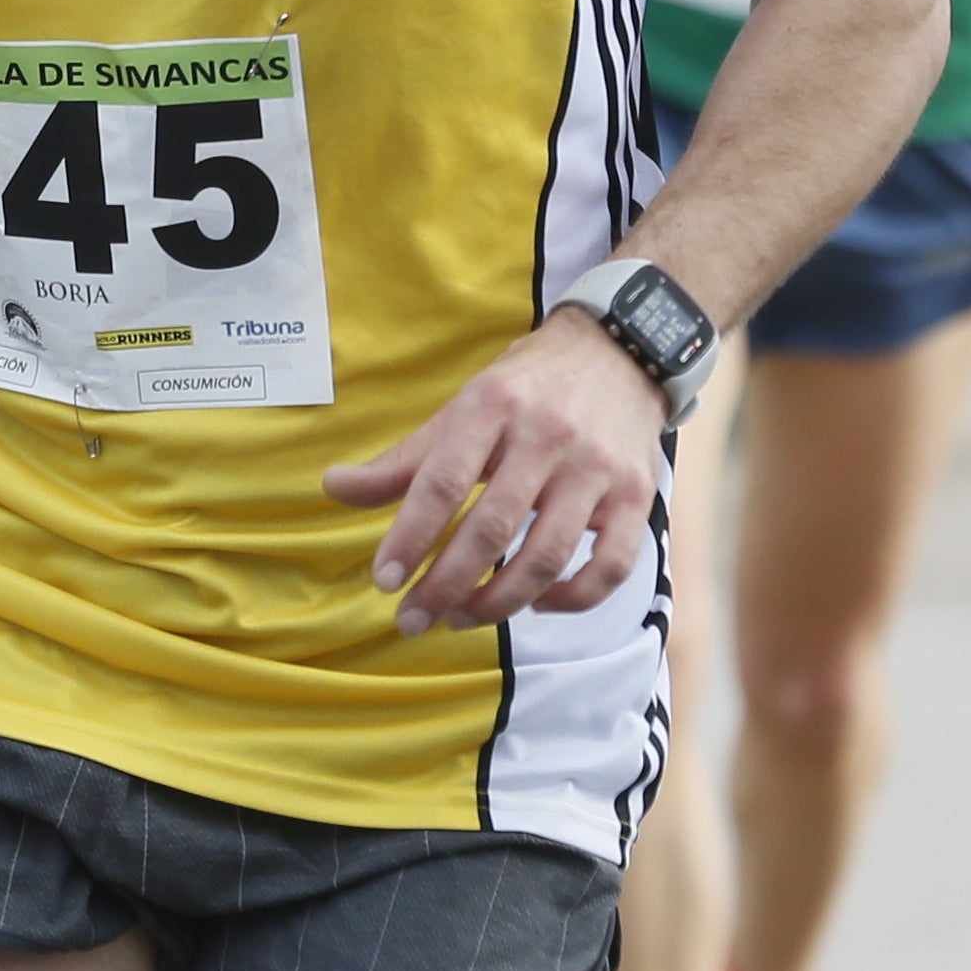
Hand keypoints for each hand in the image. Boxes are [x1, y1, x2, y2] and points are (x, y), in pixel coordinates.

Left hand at [321, 308, 668, 632]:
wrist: (621, 351)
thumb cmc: (528, 389)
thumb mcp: (464, 409)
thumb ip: (405, 460)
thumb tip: (333, 487)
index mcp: (494, 405)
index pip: (445, 481)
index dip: (411, 536)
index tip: (384, 580)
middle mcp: (549, 435)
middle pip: (493, 527)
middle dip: (446, 584)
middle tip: (413, 618)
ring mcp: (598, 468)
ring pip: (549, 555)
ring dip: (500, 600)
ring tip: (462, 616)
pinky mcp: (637, 495)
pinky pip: (612, 566)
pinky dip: (573, 598)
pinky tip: (538, 603)